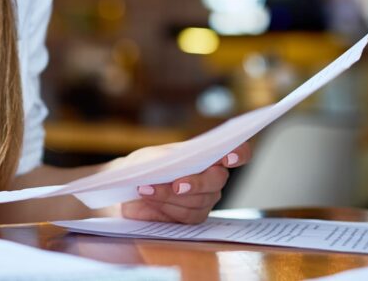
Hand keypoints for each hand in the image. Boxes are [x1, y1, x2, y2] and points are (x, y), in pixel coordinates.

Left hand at [108, 142, 251, 223]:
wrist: (129, 185)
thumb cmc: (145, 165)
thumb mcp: (153, 156)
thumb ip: (168, 159)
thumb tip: (177, 167)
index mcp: (207, 154)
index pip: (236, 152)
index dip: (238, 154)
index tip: (227, 158)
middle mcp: (212, 176)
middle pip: (217, 180)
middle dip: (196, 183)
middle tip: (176, 185)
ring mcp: (206, 197)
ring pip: (200, 200)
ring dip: (170, 195)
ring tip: (145, 188)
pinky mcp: (194, 216)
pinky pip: (187, 215)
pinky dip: (166, 206)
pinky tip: (149, 198)